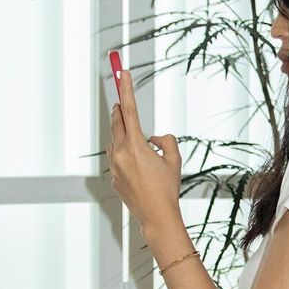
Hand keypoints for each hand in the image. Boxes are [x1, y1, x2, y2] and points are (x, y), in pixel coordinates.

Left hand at [106, 69, 181, 233]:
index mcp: (136, 146)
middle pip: (116, 123)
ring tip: (137, 142)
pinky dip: (124, 155)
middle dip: (119, 111)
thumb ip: (166, 141)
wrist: (157, 217)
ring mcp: (114, 167)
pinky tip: (137, 167)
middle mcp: (120, 154)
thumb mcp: (174, 160)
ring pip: (114, 141)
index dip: (125, 89)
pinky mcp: (113, 178)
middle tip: (121, 102)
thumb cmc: (168, 188)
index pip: (130, 110)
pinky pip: (116, 159)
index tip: (121, 72)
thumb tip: (154, 137)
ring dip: (122, 136)